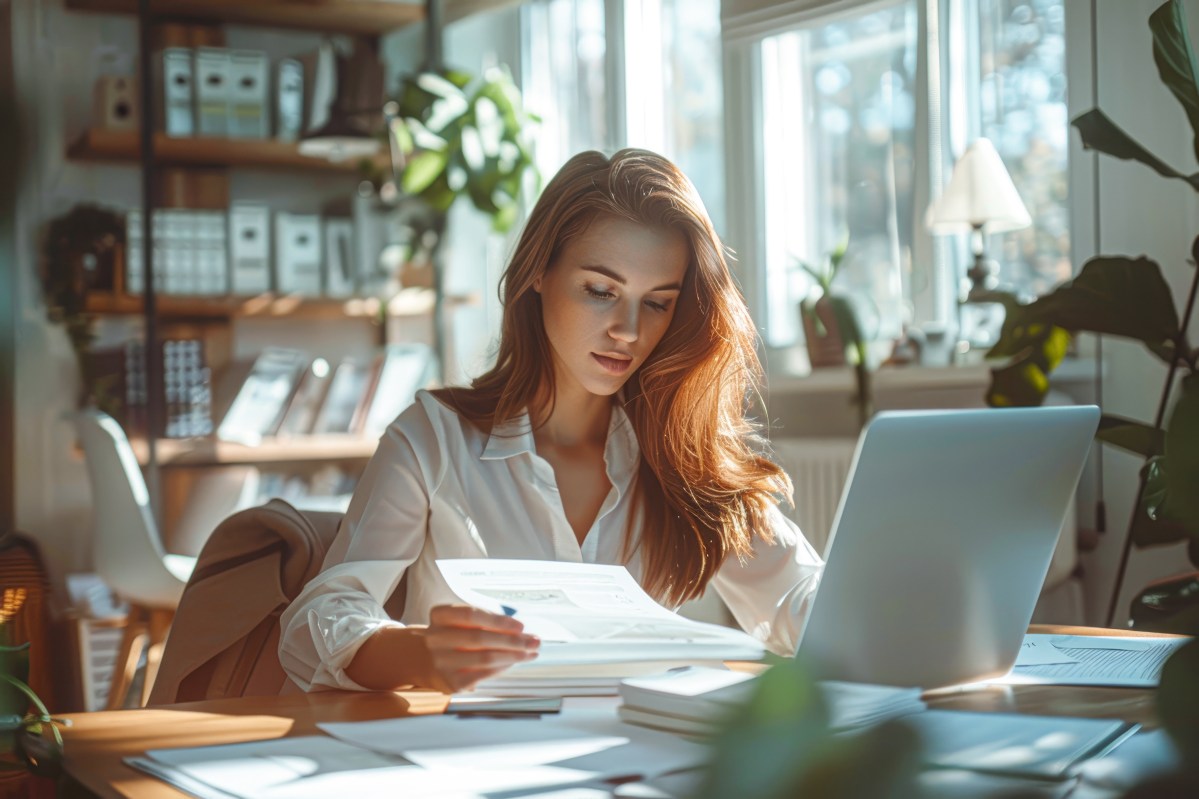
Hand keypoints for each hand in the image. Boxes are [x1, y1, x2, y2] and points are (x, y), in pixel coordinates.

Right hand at [420, 604, 539, 691]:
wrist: (416, 659)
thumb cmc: (447, 635)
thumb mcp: (456, 621)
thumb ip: (482, 622)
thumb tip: (520, 631)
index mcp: (439, 616)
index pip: (470, 614)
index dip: (498, 620)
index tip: (521, 626)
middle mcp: (435, 638)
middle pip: (480, 638)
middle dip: (512, 640)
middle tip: (535, 640)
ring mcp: (441, 662)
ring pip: (484, 658)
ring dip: (513, 656)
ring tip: (531, 652)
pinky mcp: (449, 683)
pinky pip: (483, 674)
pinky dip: (502, 668)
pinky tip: (514, 663)